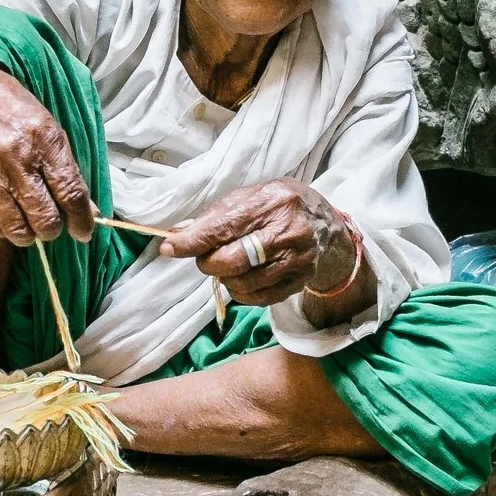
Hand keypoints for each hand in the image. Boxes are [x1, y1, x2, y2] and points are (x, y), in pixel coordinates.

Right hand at [0, 54, 96, 245]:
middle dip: (54, 229)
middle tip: (53, 225)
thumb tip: (87, 209)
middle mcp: (16, 156)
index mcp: (44, 137)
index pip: (70, 192)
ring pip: (16, 228)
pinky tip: (8, 218)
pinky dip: (2, 228)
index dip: (81, 220)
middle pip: (44, 217)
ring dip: (29, 234)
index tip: (84, 231)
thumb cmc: (9, 106)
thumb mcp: (47, 125)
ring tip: (31, 225)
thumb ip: (66, 167)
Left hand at [158, 179, 357, 305]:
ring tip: (228, 265)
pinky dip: (240, 292)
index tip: (169, 247)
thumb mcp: (250, 197)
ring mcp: (297, 260)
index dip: (192, 241)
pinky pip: (257, 298)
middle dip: (208, 263)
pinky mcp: (299, 281)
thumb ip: (215, 215)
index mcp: (271, 203)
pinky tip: (242, 277)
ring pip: (242, 283)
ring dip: (224, 278)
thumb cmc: (279, 206)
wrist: (326, 225)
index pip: (224, 227)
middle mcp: (288, 231)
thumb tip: (178, 233)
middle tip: (205, 257)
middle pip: (232, 260)